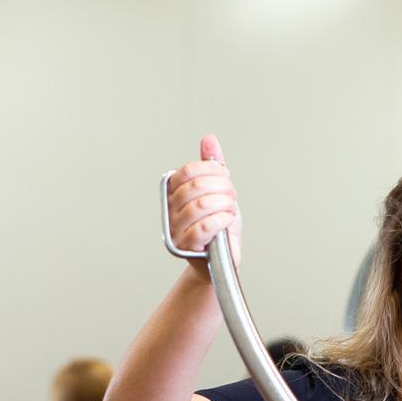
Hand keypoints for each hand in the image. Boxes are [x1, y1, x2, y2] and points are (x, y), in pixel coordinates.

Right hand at [167, 134, 241, 271]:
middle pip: (194, 187)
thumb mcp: (220, 192)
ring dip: (223, 204)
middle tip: (231, 196)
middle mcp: (171, 211)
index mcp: (174, 193)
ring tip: (229, 210)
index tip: (226, 179)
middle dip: (221, 188)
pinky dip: (221, 220)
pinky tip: (227, 220)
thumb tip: (208, 140)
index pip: (186, 171)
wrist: (221, 260)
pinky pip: (203, 227)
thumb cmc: (219, 226)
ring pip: (199, 206)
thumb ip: (213, 167)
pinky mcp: (186, 247)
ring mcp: (176, 229)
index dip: (211, 171)